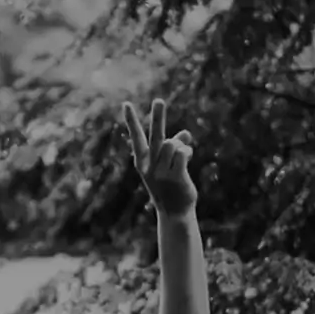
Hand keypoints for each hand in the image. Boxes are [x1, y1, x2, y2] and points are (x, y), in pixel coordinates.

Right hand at [122, 98, 196, 220]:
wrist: (174, 213)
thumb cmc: (169, 186)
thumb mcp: (167, 165)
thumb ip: (174, 147)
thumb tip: (186, 133)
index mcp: (142, 162)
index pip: (137, 138)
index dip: (132, 121)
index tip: (126, 104)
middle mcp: (149, 166)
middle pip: (156, 137)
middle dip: (158, 117)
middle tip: (159, 100)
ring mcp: (161, 172)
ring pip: (174, 144)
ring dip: (181, 146)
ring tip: (182, 157)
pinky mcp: (175, 176)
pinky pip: (184, 152)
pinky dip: (188, 152)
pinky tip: (188, 160)